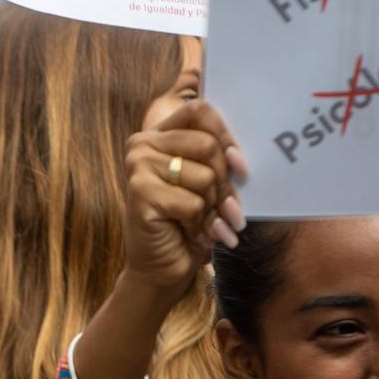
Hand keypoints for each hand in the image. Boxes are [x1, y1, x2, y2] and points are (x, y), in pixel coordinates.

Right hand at [121, 98, 247, 293]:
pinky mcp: (139, 193)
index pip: (200, 111)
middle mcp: (143, 145)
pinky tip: (193, 234)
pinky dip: (200, 224)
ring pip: (204, 176)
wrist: (162, 268)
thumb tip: (240, 160)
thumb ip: (218, 160)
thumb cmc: (188, 223)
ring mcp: (138, 167)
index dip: (227, 135)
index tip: (241, 166)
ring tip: (205, 224)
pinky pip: (192, 203)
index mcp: (160, 134)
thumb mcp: (206, 184)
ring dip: (213, 208)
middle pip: (207, 145)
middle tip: (227, 210)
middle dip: (225, 183)